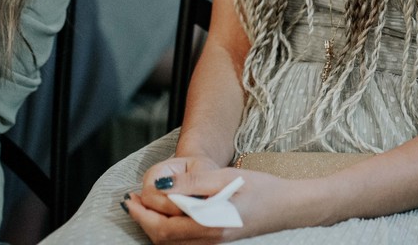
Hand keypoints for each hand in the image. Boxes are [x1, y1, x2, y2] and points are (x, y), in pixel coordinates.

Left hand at [128, 166, 316, 242]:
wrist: (287, 206)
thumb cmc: (259, 188)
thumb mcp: (222, 178)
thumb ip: (190, 185)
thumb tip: (159, 188)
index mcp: (209, 226)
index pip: (163, 228)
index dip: (143, 214)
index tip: (130, 198)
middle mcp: (209, 241)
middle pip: (163, 239)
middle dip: (143, 220)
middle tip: (131, 201)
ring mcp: (213, 244)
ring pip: (171, 242)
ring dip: (153, 224)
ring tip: (143, 204)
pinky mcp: (216, 241)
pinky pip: (183, 241)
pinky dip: (167, 228)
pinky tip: (166, 212)